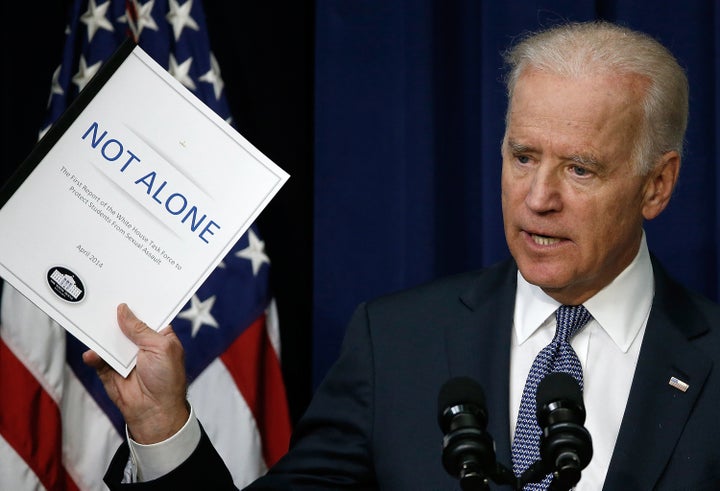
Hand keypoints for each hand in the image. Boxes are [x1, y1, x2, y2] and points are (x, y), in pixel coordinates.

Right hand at [82, 303, 188, 443]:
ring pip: (108, 339)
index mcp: (158, 336)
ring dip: (100, 332)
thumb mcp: (160, 347)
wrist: (156, 411)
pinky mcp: (109, 370)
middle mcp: (140, 344)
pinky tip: (92, 352)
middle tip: (100, 296)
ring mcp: (124, 356)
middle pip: (123, 325)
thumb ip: (140, 329)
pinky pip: (98, 359)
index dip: (136, 303)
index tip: (124, 285)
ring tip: (90, 318)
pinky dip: (94, 355)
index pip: (146, 315)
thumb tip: (123, 310)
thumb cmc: (167, 378)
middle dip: (113, 314)